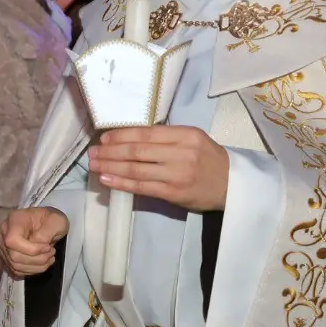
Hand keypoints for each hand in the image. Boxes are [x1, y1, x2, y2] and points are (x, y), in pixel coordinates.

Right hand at [0, 207, 69, 278]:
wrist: (48, 223)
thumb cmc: (51, 219)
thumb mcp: (56, 220)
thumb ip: (46, 232)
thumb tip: (36, 244)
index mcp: (14, 220)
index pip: (12, 241)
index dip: (31, 249)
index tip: (48, 247)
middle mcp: (4, 234)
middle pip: (13, 256)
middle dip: (37, 259)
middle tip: (51, 252)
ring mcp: (4, 247)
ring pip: (15, 265)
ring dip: (37, 266)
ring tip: (50, 257)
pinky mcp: (8, 258)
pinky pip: (17, 270)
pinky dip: (33, 270)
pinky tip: (43, 263)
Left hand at [89, 126, 228, 211]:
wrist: (233, 185)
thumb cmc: (208, 159)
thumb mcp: (193, 139)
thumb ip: (166, 137)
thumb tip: (128, 137)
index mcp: (186, 135)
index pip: (146, 133)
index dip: (122, 135)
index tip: (104, 138)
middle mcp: (181, 153)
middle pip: (137, 150)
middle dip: (110, 151)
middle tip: (92, 152)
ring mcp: (177, 174)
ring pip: (136, 168)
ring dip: (110, 166)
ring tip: (93, 165)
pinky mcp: (173, 193)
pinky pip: (141, 187)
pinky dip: (121, 182)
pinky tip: (106, 179)